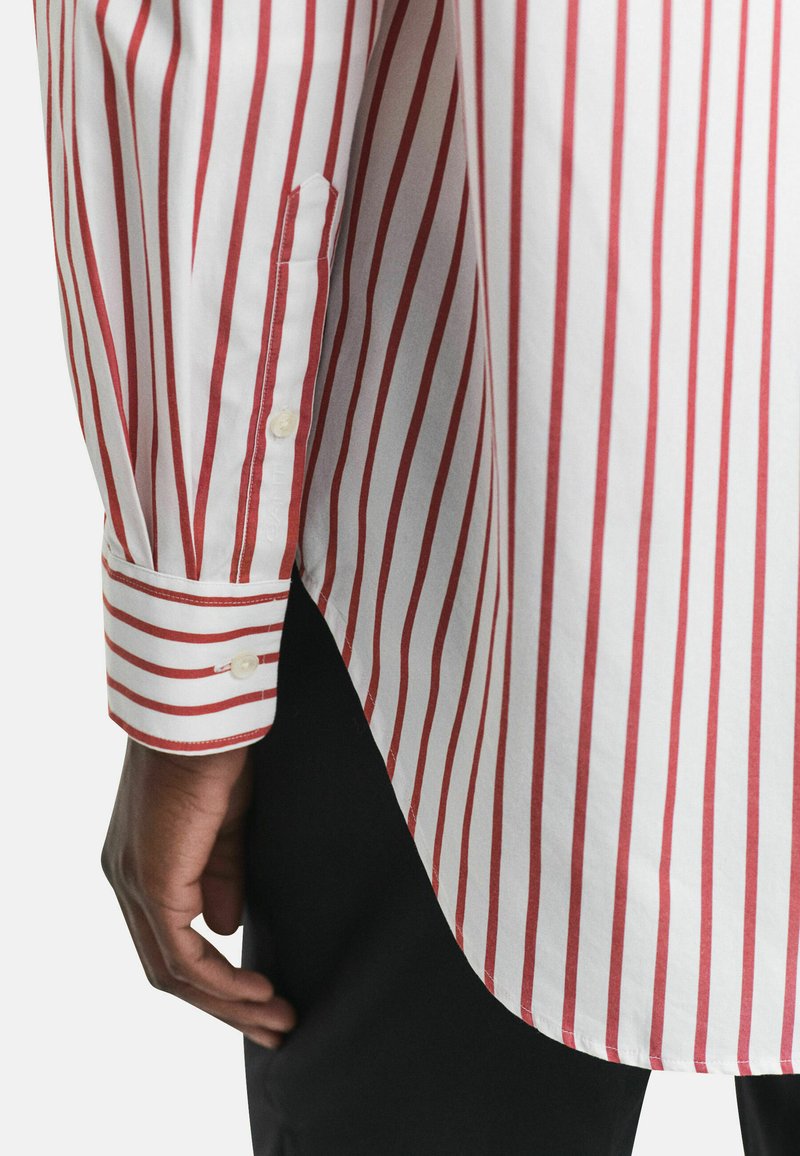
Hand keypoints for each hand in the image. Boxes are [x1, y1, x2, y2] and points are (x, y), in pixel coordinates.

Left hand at [100, 737, 295, 1048]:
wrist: (203, 718)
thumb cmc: (215, 757)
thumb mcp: (225, 828)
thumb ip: (220, 877)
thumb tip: (224, 929)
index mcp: (142, 864)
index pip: (170, 940)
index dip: (214, 978)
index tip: (261, 997)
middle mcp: (127, 880)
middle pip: (169, 968)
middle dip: (224, 1006)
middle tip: (273, 1027)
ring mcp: (134, 884)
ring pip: (174, 972)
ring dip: (228, 1004)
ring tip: (276, 1020)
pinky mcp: (152, 883)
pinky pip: (183, 955)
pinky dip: (222, 983)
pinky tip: (257, 994)